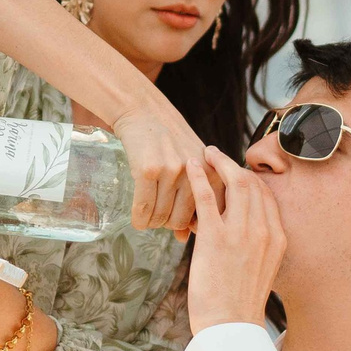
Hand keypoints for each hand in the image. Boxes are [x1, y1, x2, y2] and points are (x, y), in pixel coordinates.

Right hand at [108, 99, 205, 235]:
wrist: (146, 113)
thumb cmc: (172, 142)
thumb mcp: (193, 166)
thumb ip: (195, 199)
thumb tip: (182, 238)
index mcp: (212, 173)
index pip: (207, 216)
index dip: (193, 225)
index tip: (184, 224)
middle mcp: (195, 174)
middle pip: (181, 221)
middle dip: (169, 225)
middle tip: (161, 220)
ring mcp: (172, 172)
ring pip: (161, 217)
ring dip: (153, 223)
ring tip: (149, 218)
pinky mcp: (148, 171)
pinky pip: (143, 208)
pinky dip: (139, 219)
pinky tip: (138, 219)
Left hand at [184, 148, 285, 332]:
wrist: (231, 327)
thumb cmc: (240, 304)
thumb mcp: (261, 270)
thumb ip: (257, 246)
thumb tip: (243, 232)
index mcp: (277, 238)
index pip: (266, 196)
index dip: (250, 179)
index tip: (235, 173)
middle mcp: (263, 231)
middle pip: (252, 184)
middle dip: (234, 165)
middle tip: (217, 156)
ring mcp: (241, 233)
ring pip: (234, 183)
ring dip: (219, 163)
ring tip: (205, 154)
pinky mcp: (215, 238)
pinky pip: (207, 197)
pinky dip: (198, 176)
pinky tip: (190, 165)